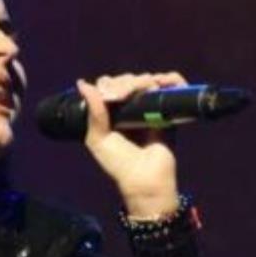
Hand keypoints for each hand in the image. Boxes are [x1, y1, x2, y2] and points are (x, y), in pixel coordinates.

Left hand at [77, 70, 185, 218]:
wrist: (145, 178)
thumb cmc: (119, 163)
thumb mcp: (98, 138)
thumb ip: (93, 112)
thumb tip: (82, 82)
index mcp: (112, 113)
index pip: (110, 85)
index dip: (109, 84)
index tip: (109, 96)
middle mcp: (132, 108)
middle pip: (129, 80)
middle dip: (126, 83)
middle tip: (123, 97)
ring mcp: (151, 107)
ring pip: (148, 80)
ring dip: (144, 80)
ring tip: (143, 90)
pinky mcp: (169, 111)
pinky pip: (173, 86)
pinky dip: (171, 79)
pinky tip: (162, 83)